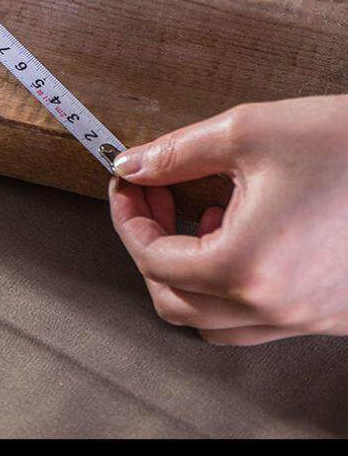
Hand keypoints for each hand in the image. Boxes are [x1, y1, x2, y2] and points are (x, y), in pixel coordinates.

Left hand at [109, 95, 347, 345]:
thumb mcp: (250, 130)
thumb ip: (177, 152)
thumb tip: (134, 165)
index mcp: (244, 265)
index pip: (153, 258)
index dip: (129, 218)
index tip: (128, 186)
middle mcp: (272, 305)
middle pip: (173, 301)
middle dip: (151, 246)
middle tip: (155, 197)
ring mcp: (303, 318)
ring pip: (212, 323)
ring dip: (189, 275)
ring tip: (203, 216)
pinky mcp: (327, 316)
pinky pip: (256, 324)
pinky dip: (231, 289)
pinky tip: (244, 236)